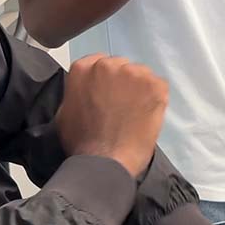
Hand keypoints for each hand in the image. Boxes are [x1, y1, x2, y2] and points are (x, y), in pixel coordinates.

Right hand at [54, 54, 167, 177]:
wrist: (105, 161)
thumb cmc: (81, 142)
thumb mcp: (65, 111)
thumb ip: (78, 91)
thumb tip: (87, 90)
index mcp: (84, 68)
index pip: (99, 63)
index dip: (105, 80)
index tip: (106, 94)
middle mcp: (109, 64)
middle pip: (120, 66)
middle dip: (122, 82)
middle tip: (121, 106)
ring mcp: (134, 73)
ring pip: (140, 75)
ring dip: (139, 89)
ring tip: (134, 112)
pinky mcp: (155, 85)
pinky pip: (158, 85)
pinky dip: (155, 98)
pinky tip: (146, 114)